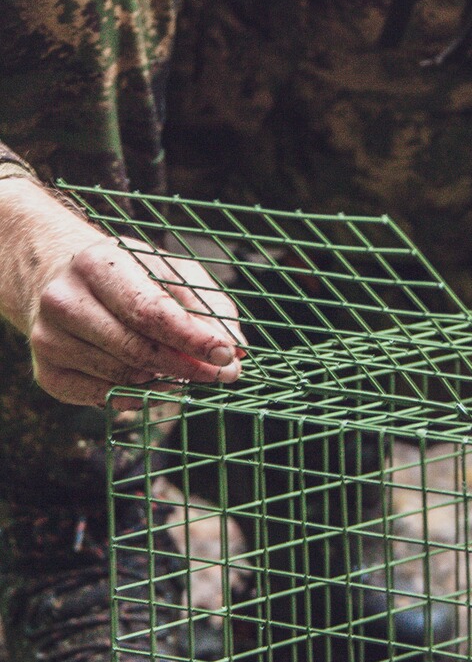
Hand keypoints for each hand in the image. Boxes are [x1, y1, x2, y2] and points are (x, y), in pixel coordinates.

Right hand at [0, 178, 244, 408]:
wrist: (55, 276)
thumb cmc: (127, 273)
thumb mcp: (170, 270)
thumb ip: (207, 304)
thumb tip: (235, 347)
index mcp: (97, 264)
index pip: (150, 312)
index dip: (193, 338)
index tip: (226, 354)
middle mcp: (63, 301)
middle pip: (137, 350)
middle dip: (188, 366)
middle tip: (223, 373)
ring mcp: (48, 339)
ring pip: (123, 377)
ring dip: (165, 380)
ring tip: (188, 370)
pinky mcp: (45, 372)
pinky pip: (102, 397)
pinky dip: (137, 396)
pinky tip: (155, 382)